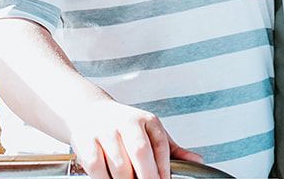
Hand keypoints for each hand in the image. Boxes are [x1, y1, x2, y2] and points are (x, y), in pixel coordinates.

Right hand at [67, 100, 202, 178]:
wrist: (89, 111)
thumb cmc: (124, 126)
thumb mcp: (150, 131)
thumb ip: (172, 149)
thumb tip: (198, 161)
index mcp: (147, 120)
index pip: (161, 145)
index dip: (164, 168)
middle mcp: (126, 123)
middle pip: (140, 152)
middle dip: (147, 175)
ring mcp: (105, 132)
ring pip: (119, 165)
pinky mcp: (86, 142)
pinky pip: (97, 168)